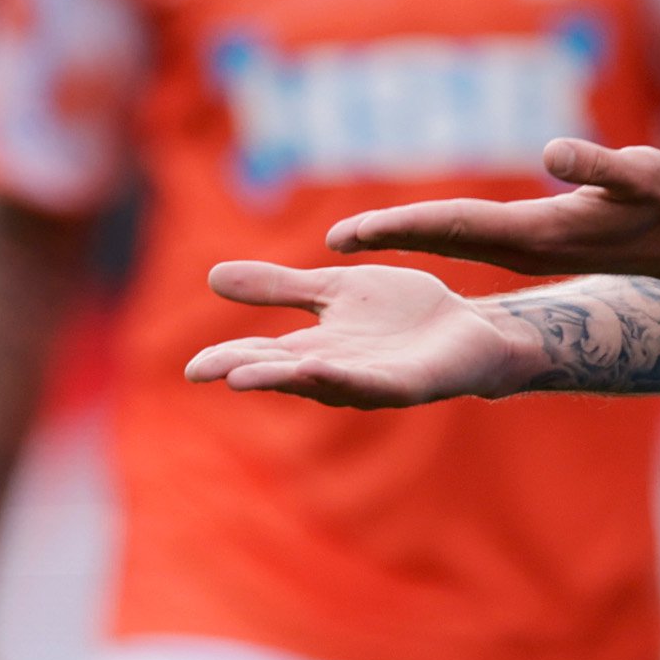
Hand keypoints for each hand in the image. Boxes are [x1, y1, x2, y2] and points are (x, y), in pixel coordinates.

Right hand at [185, 262, 539, 408]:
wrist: (468, 327)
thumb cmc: (402, 315)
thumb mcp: (333, 291)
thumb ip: (280, 287)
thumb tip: (213, 276)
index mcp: (316, 347)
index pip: (264, 354)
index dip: (229, 358)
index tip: (191, 367)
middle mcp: (337, 369)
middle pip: (283, 372)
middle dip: (244, 371)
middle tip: (203, 371)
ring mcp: (371, 379)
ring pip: (320, 382)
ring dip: (282, 379)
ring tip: (242, 375)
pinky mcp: (408, 383)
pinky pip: (372, 383)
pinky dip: (341, 376)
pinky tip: (316, 364)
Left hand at [327, 140, 659, 281]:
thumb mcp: (642, 173)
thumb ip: (599, 164)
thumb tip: (553, 149)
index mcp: (538, 233)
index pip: (454, 227)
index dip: (402, 227)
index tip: (353, 233)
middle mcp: (525, 248)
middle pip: (443, 238)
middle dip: (388, 238)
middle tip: (331, 242)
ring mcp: (531, 252)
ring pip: (454, 242)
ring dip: (407, 238)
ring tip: (358, 237)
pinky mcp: (539, 246)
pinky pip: (473, 240)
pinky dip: (438, 234)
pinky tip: (419, 230)